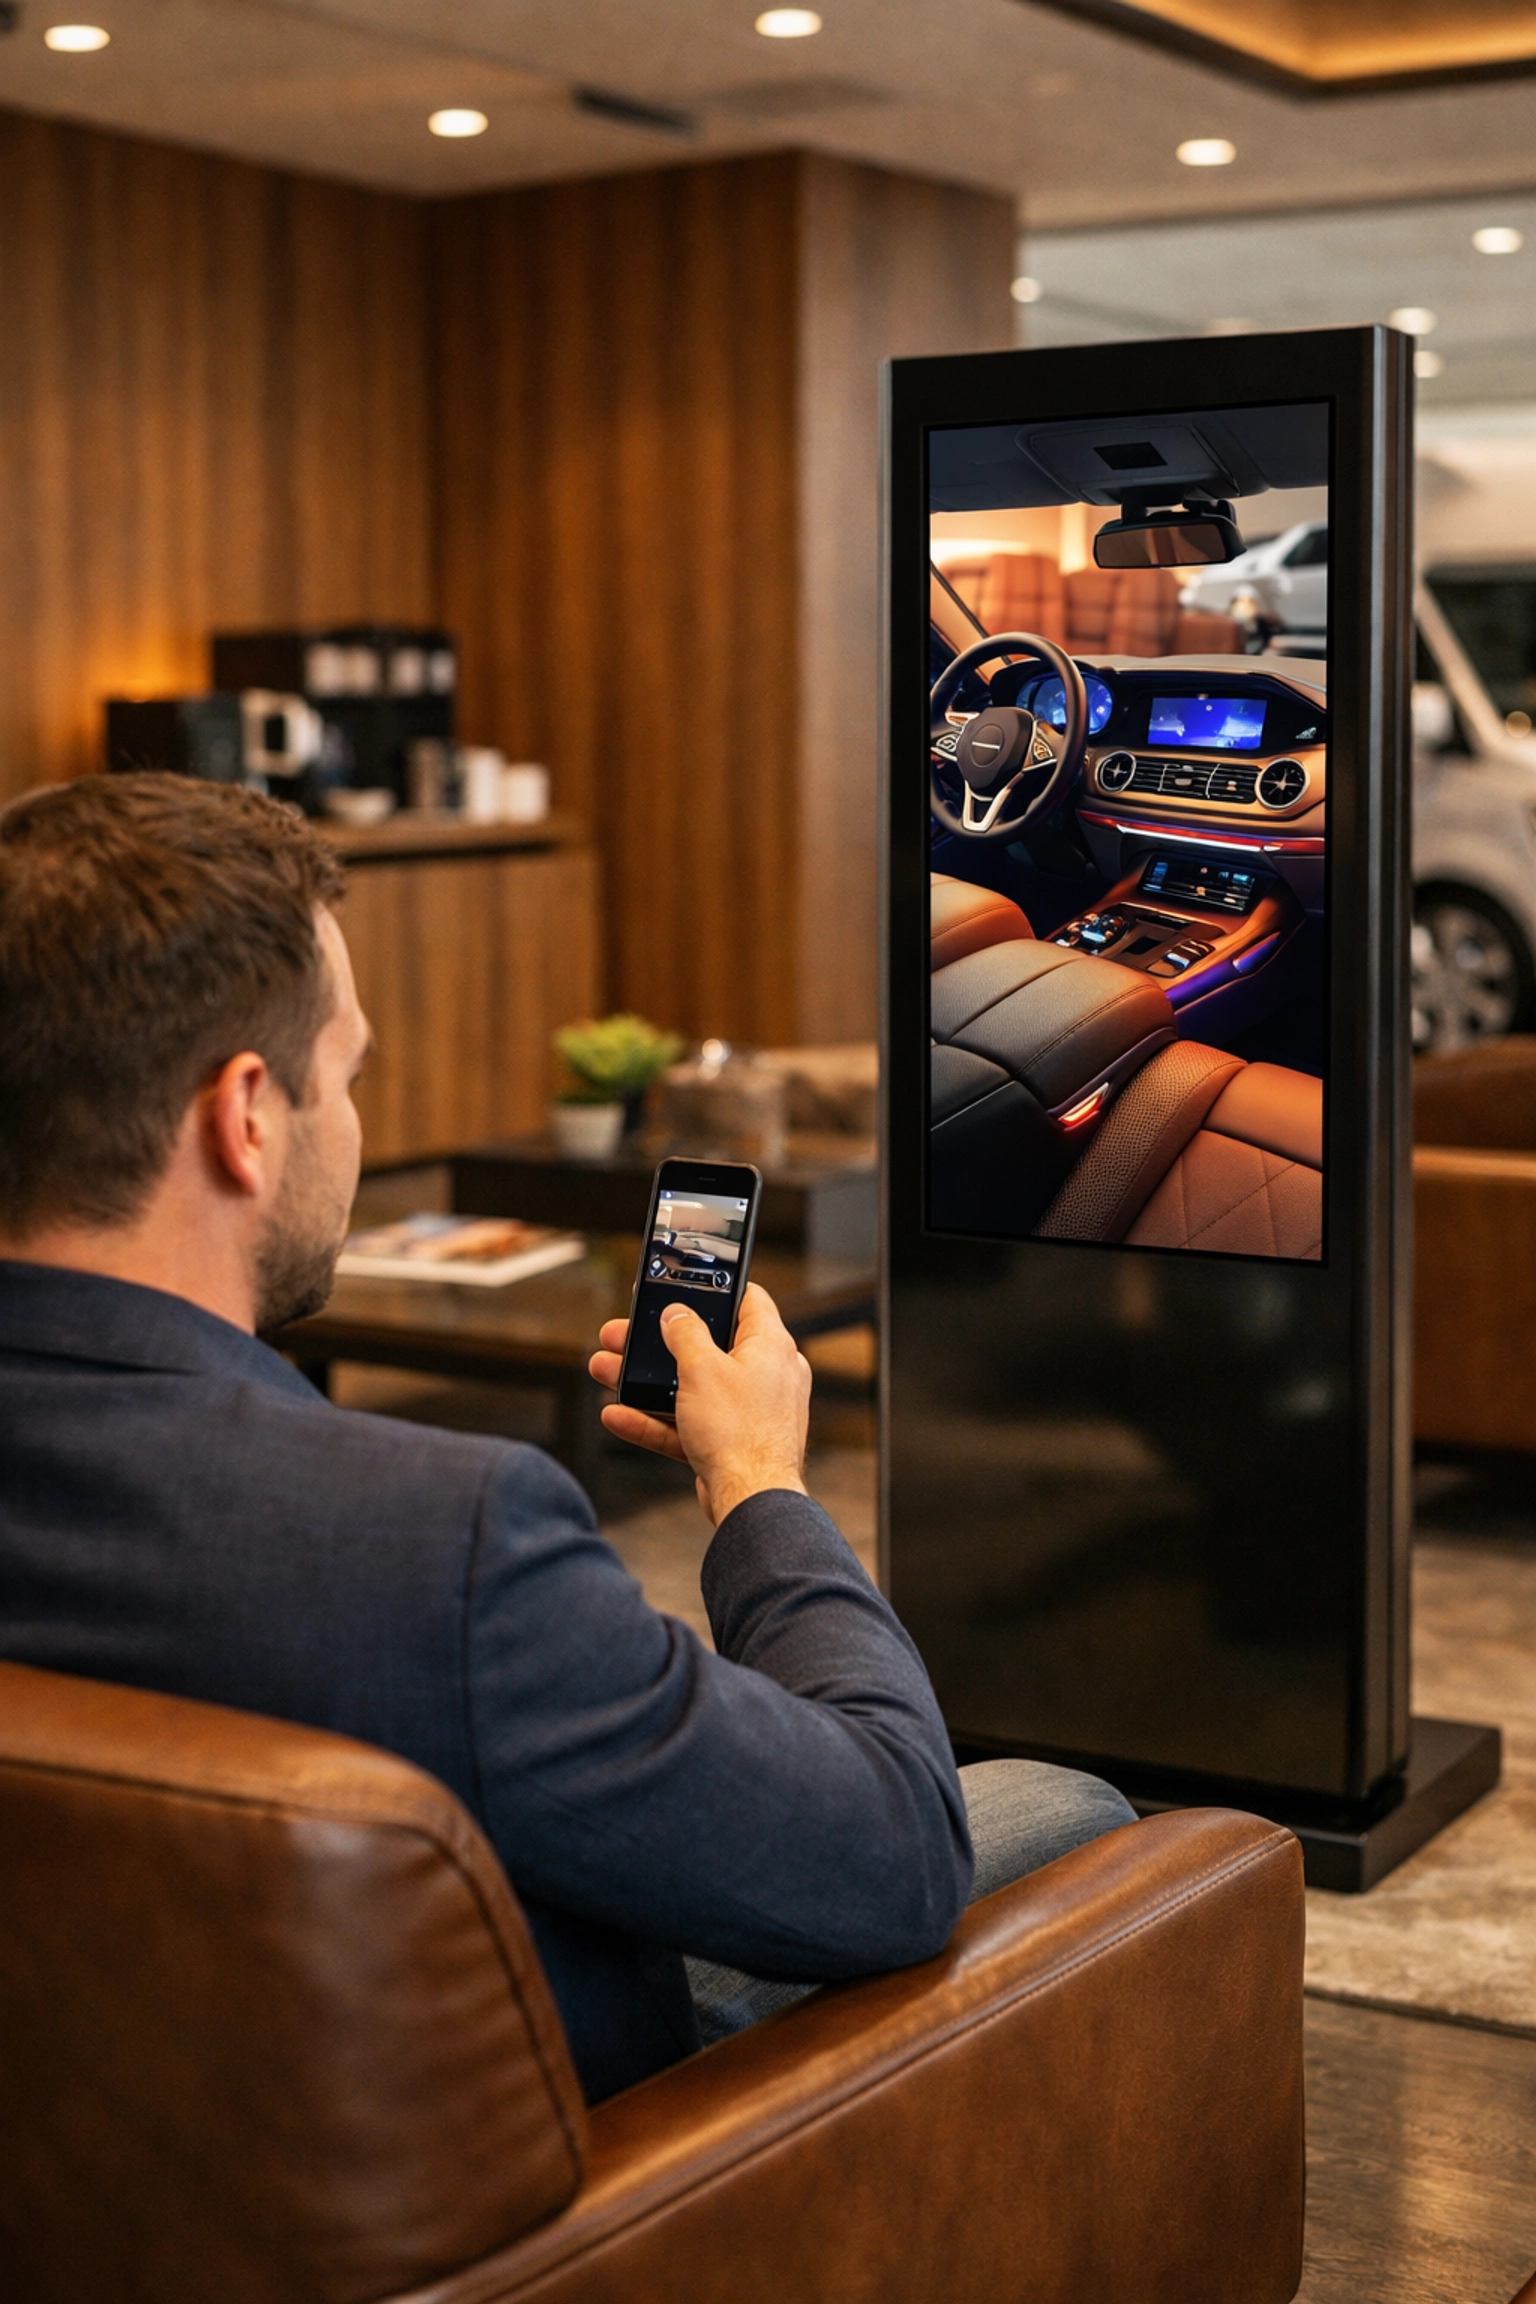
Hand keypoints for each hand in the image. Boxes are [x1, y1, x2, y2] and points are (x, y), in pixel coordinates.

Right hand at [589, 1283, 810, 1524]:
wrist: (752, 1501)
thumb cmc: (740, 1433)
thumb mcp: (702, 1369)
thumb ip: (685, 1334)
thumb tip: (676, 1314)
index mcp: (771, 1346)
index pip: (747, 1300)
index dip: (713, 1289)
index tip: (681, 1286)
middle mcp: (766, 1375)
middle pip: (707, 1345)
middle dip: (659, 1343)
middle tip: (624, 1335)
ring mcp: (749, 1411)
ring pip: (691, 1387)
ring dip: (647, 1381)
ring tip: (606, 1370)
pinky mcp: (732, 1442)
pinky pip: (689, 1422)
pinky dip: (656, 1419)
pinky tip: (618, 1415)